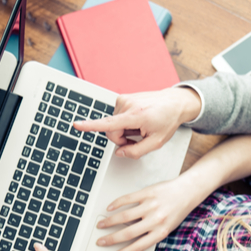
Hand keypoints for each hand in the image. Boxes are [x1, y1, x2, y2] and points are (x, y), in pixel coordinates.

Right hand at [73, 87, 201, 158]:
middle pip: (111, 131)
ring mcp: (124, 99)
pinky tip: (137, 121)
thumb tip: (119, 152)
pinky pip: (116, 117)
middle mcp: (127, 105)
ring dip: (124, 130)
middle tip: (137, 139)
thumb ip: (136, 151)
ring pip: (113, 125)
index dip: (90, 126)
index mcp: (136, 116)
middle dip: (121, 139)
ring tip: (140, 127)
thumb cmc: (167, 120)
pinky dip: (125, 123)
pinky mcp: (122, 98)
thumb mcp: (156, 143)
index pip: (109, 124)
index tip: (76, 125)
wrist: (174, 103)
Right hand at [96, 176, 201, 250]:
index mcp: (161, 232)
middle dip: (110, 239)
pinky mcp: (147, 193)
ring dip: (109, 222)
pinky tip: (109, 208)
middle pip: (127, 233)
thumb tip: (131, 240)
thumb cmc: (179, 210)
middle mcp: (155, 220)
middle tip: (101, 242)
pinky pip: (128, 199)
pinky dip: (116, 204)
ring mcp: (150, 206)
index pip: (137, 247)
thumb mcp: (168, 227)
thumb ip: (151, 233)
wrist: (189, 191)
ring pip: (124, 216)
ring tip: (101, 225)